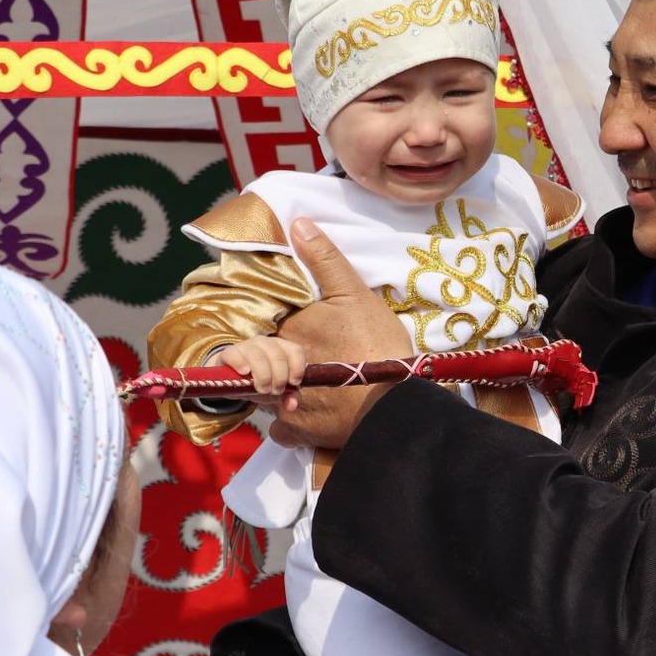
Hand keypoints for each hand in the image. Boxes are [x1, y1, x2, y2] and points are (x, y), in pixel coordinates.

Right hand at [213, 335, 310, 405]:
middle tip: (275, 391)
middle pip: (278, 356)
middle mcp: (266, 343)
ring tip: (262, 389)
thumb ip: (289, 396)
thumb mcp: (277, 390)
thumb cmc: (260, 381)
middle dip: (279, 377)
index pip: (296, 351)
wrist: (233, 381)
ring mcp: (247, 346)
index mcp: (282, 348)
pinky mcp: (230, 352)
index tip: (293, 383)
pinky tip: (245, 373)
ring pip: (258, 356)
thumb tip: (292, 406)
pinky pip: (236, 354)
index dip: (297, 367)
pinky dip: (241, 364)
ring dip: (263, 376)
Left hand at [268, 217, 415, 450]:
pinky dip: (290, 423)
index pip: (265, 324)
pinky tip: (308, 413)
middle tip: (305, 358)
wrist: (393, 402)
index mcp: (286, 330)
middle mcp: (276, 366)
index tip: (299, 329)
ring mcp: (284, 402)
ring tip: (307, 384)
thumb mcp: (356, 294)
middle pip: (262, 360)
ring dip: (279, 389)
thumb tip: (298, 224)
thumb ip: (325, 259)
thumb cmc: (376, 345)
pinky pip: (281, 428)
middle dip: (274, 359)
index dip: (280, 326)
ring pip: (266, 393)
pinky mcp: (298, 431)